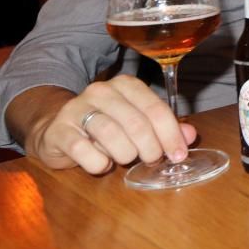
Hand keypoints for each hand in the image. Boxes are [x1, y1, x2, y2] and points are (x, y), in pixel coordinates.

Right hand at [17, 78, 195, 174]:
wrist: (58, 129)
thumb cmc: (106, 126)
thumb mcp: (138, 123)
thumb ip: (165, 127)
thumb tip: (190, 136)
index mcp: (126, 85)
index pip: (156, 109)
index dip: (171, 135)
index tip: (179, 155)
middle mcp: (102, 91)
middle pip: (137, 123)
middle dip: (151, 149)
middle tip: (152, 160)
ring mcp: (77, 109)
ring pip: (111, 135)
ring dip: (125, 155)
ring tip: (125, 159)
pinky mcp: (60, 130)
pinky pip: (84, 150)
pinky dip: (98, 163)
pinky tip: (101, 163)